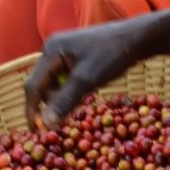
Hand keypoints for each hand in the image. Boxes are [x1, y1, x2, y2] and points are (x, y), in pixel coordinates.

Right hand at [24, 17, 149, 128]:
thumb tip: (44, 124)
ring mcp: (63, 51)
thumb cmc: (112, 55)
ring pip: (54, 83)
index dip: (32, 110)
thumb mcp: (87, 80)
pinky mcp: (74, 56)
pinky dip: (70, 90)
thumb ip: (64, 101)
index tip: (35, 131)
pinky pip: (64, 78)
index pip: (33, 85)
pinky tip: (84, 94)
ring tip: (79, 104)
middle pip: (42, 84)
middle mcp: (52, 49)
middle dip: (50, 104)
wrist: (137, 37)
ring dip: (62, 98)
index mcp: (50, 51)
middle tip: (63, 120)